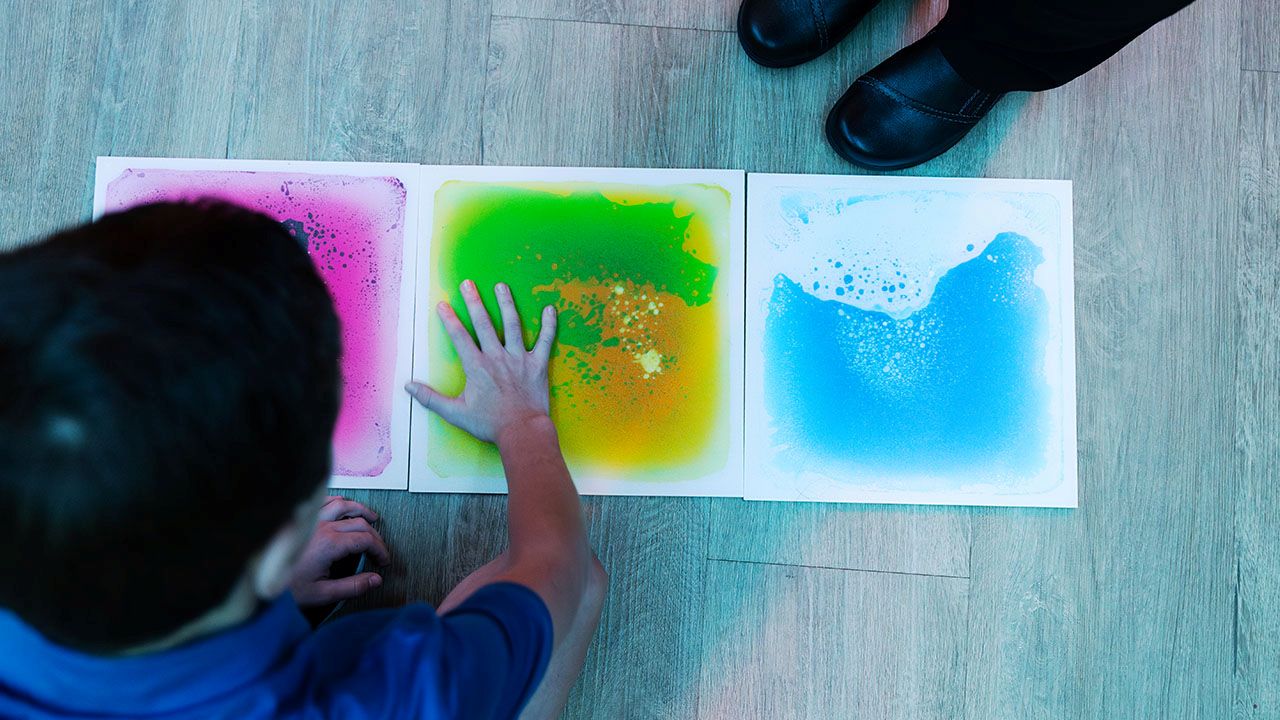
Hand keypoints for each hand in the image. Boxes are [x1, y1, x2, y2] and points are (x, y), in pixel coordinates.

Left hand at [289, 496, 390, 607]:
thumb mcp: (322, 594)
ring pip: (343, 505)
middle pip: (359, 522)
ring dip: (360, 510)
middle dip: (374, 535)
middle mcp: (322, 527)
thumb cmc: (287, 589)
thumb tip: (376, 580)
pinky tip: (343, 506)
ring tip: (371, 517)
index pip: (365, 540)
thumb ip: (352, 587)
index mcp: (329, 544)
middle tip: (379, 548)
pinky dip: (337, 501)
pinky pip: (323, 501)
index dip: (379, 550)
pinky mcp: (302, 521)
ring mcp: (311, 521)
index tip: (383, 561)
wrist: (259, 583)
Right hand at [406, 279, 556, 443]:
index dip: (450, 319)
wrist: (522, 431)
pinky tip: (550, 309)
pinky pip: (545, 341)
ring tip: (501, 286)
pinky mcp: (538, 365)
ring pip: (513, 325)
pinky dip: (549, 325)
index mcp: (477, 367)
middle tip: (468, 283)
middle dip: (474, 302)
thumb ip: (431, 399)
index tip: (443, 304)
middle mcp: (497, 357)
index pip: (460, 337)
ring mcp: (519, 359)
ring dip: (506, 304)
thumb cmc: (490, 424)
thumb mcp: (456, 413)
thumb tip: (409, 387)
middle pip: (484, 324)